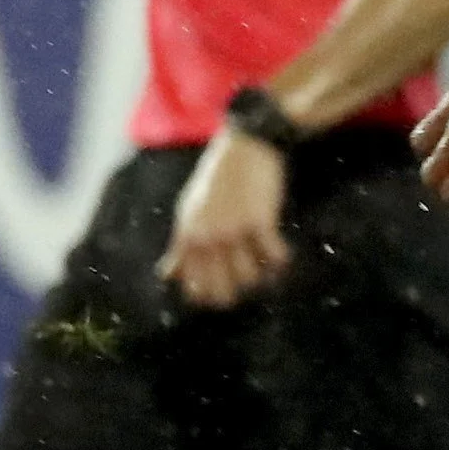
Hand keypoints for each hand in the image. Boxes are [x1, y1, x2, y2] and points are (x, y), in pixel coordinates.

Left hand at [159, 128, 291, 308]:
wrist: (243, 149)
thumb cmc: (214, 183)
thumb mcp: (188, 212)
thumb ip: (179, 247)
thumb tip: (166, 276)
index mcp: (187, 235)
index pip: (192, 284)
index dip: (207, 298)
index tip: (220, 299)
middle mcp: (207, 236)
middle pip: (221, 287)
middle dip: (236, 295)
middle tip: (248, 291)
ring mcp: (232, 230)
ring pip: (249, 277)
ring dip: (261, 279)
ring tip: (267, 272)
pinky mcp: (259, 221)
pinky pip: (273, 256)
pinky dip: (280, 262)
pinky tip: (282, 258)